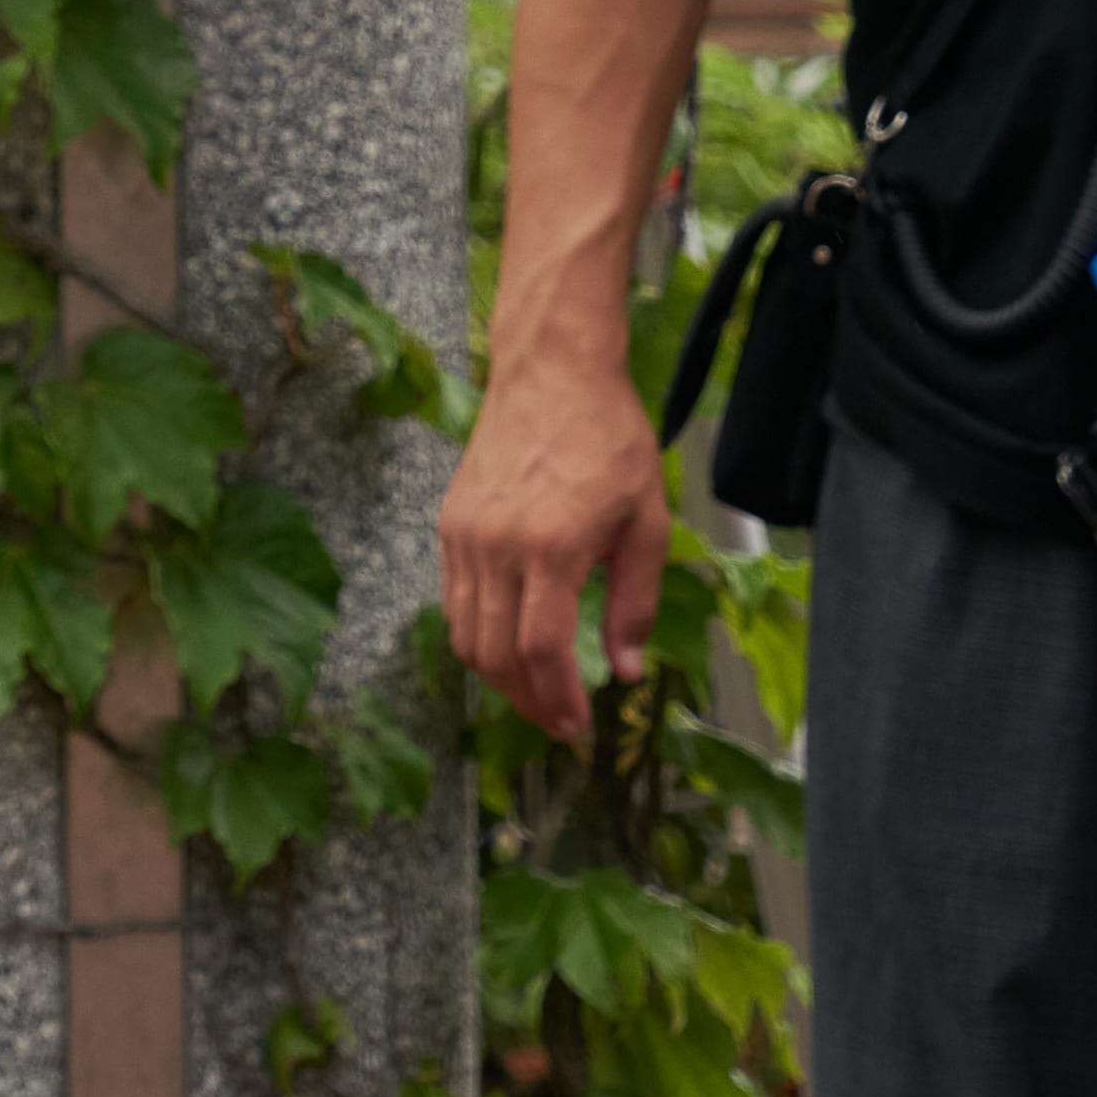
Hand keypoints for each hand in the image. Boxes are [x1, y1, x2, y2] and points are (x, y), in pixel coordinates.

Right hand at [442, 340, 677, 744]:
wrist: (553, 371)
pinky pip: (454, 601)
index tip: (577, 726)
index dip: (557, 699)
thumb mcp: (647, 521)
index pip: (541, 650)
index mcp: (551, 546)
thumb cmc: (609, 439)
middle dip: (527, 700)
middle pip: (495, 654)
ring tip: (535, 691)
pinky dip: (478, 636)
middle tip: (559, 721)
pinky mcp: (449, 523)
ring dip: (498, 677)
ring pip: (465, 634)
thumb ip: (635, 602)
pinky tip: (510, 643)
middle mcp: (496, 546)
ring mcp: (464, 535)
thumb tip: (627, 671)